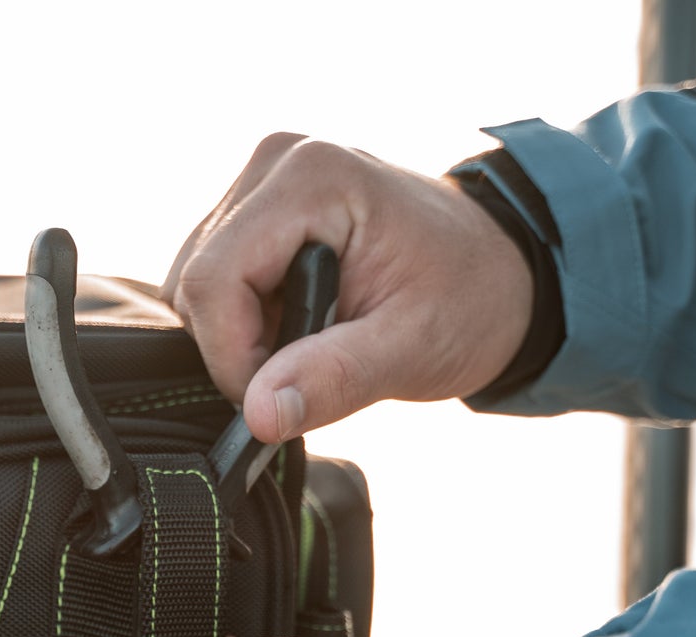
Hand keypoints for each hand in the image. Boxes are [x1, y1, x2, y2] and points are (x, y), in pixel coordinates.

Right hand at [164, 134, 534, 442]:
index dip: (231, 355)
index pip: (213, 280)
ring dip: (242, 337)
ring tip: (315, 344)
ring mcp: (261, 181)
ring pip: (196, 286)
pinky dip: (246, 322)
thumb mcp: (412, 348)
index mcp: (311, 178)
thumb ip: (333, 379)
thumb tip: (257, 415)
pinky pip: (214, 281)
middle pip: (197, 282)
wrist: (499, 272)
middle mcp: (275, 163)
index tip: (276, 398)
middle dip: (238, 348)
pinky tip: (300, 325)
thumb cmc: (469, 300)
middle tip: (307, 373)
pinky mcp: (254, 209)